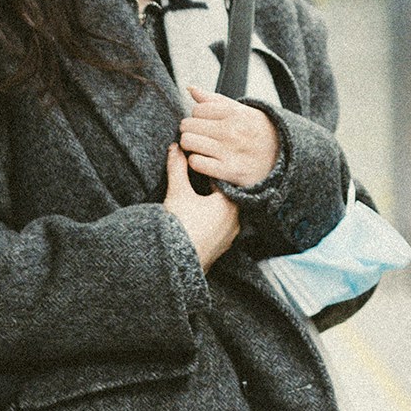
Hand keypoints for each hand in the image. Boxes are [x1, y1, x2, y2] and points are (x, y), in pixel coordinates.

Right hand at [163, 144, 239, 266]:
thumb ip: (177, 167)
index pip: (223, 180)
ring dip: (213, 207)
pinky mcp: (221, 249)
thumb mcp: (178, 192)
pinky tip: (199, 220)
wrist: (175, 262)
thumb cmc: (179, 225)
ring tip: (198, 199)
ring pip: (224, 214)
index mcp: (230, 203)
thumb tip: (175, 148)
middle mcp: (236, 220)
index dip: (210, 170)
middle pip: (225, 197)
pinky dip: (212, 222)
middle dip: (212, 189)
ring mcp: (230, 237)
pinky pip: (220, 229)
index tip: (200, 164)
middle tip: (199, 179)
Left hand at [179, 87, 280, 188]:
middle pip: (188, 125)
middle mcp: (232, 131)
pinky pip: (196, 162)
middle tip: (200, 136)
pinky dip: (196, 161)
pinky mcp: (229, 171)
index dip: (198, 117)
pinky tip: (205, 160)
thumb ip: (214, 100)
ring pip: (188, 142)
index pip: (197, 110)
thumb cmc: (257, 132)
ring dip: (190, 146)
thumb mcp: (242, 111)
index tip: (205, 124)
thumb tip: (190, 88)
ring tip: (199, 147)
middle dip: (190, 130)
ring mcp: (230, 151)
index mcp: (235, 113)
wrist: (282, 158)